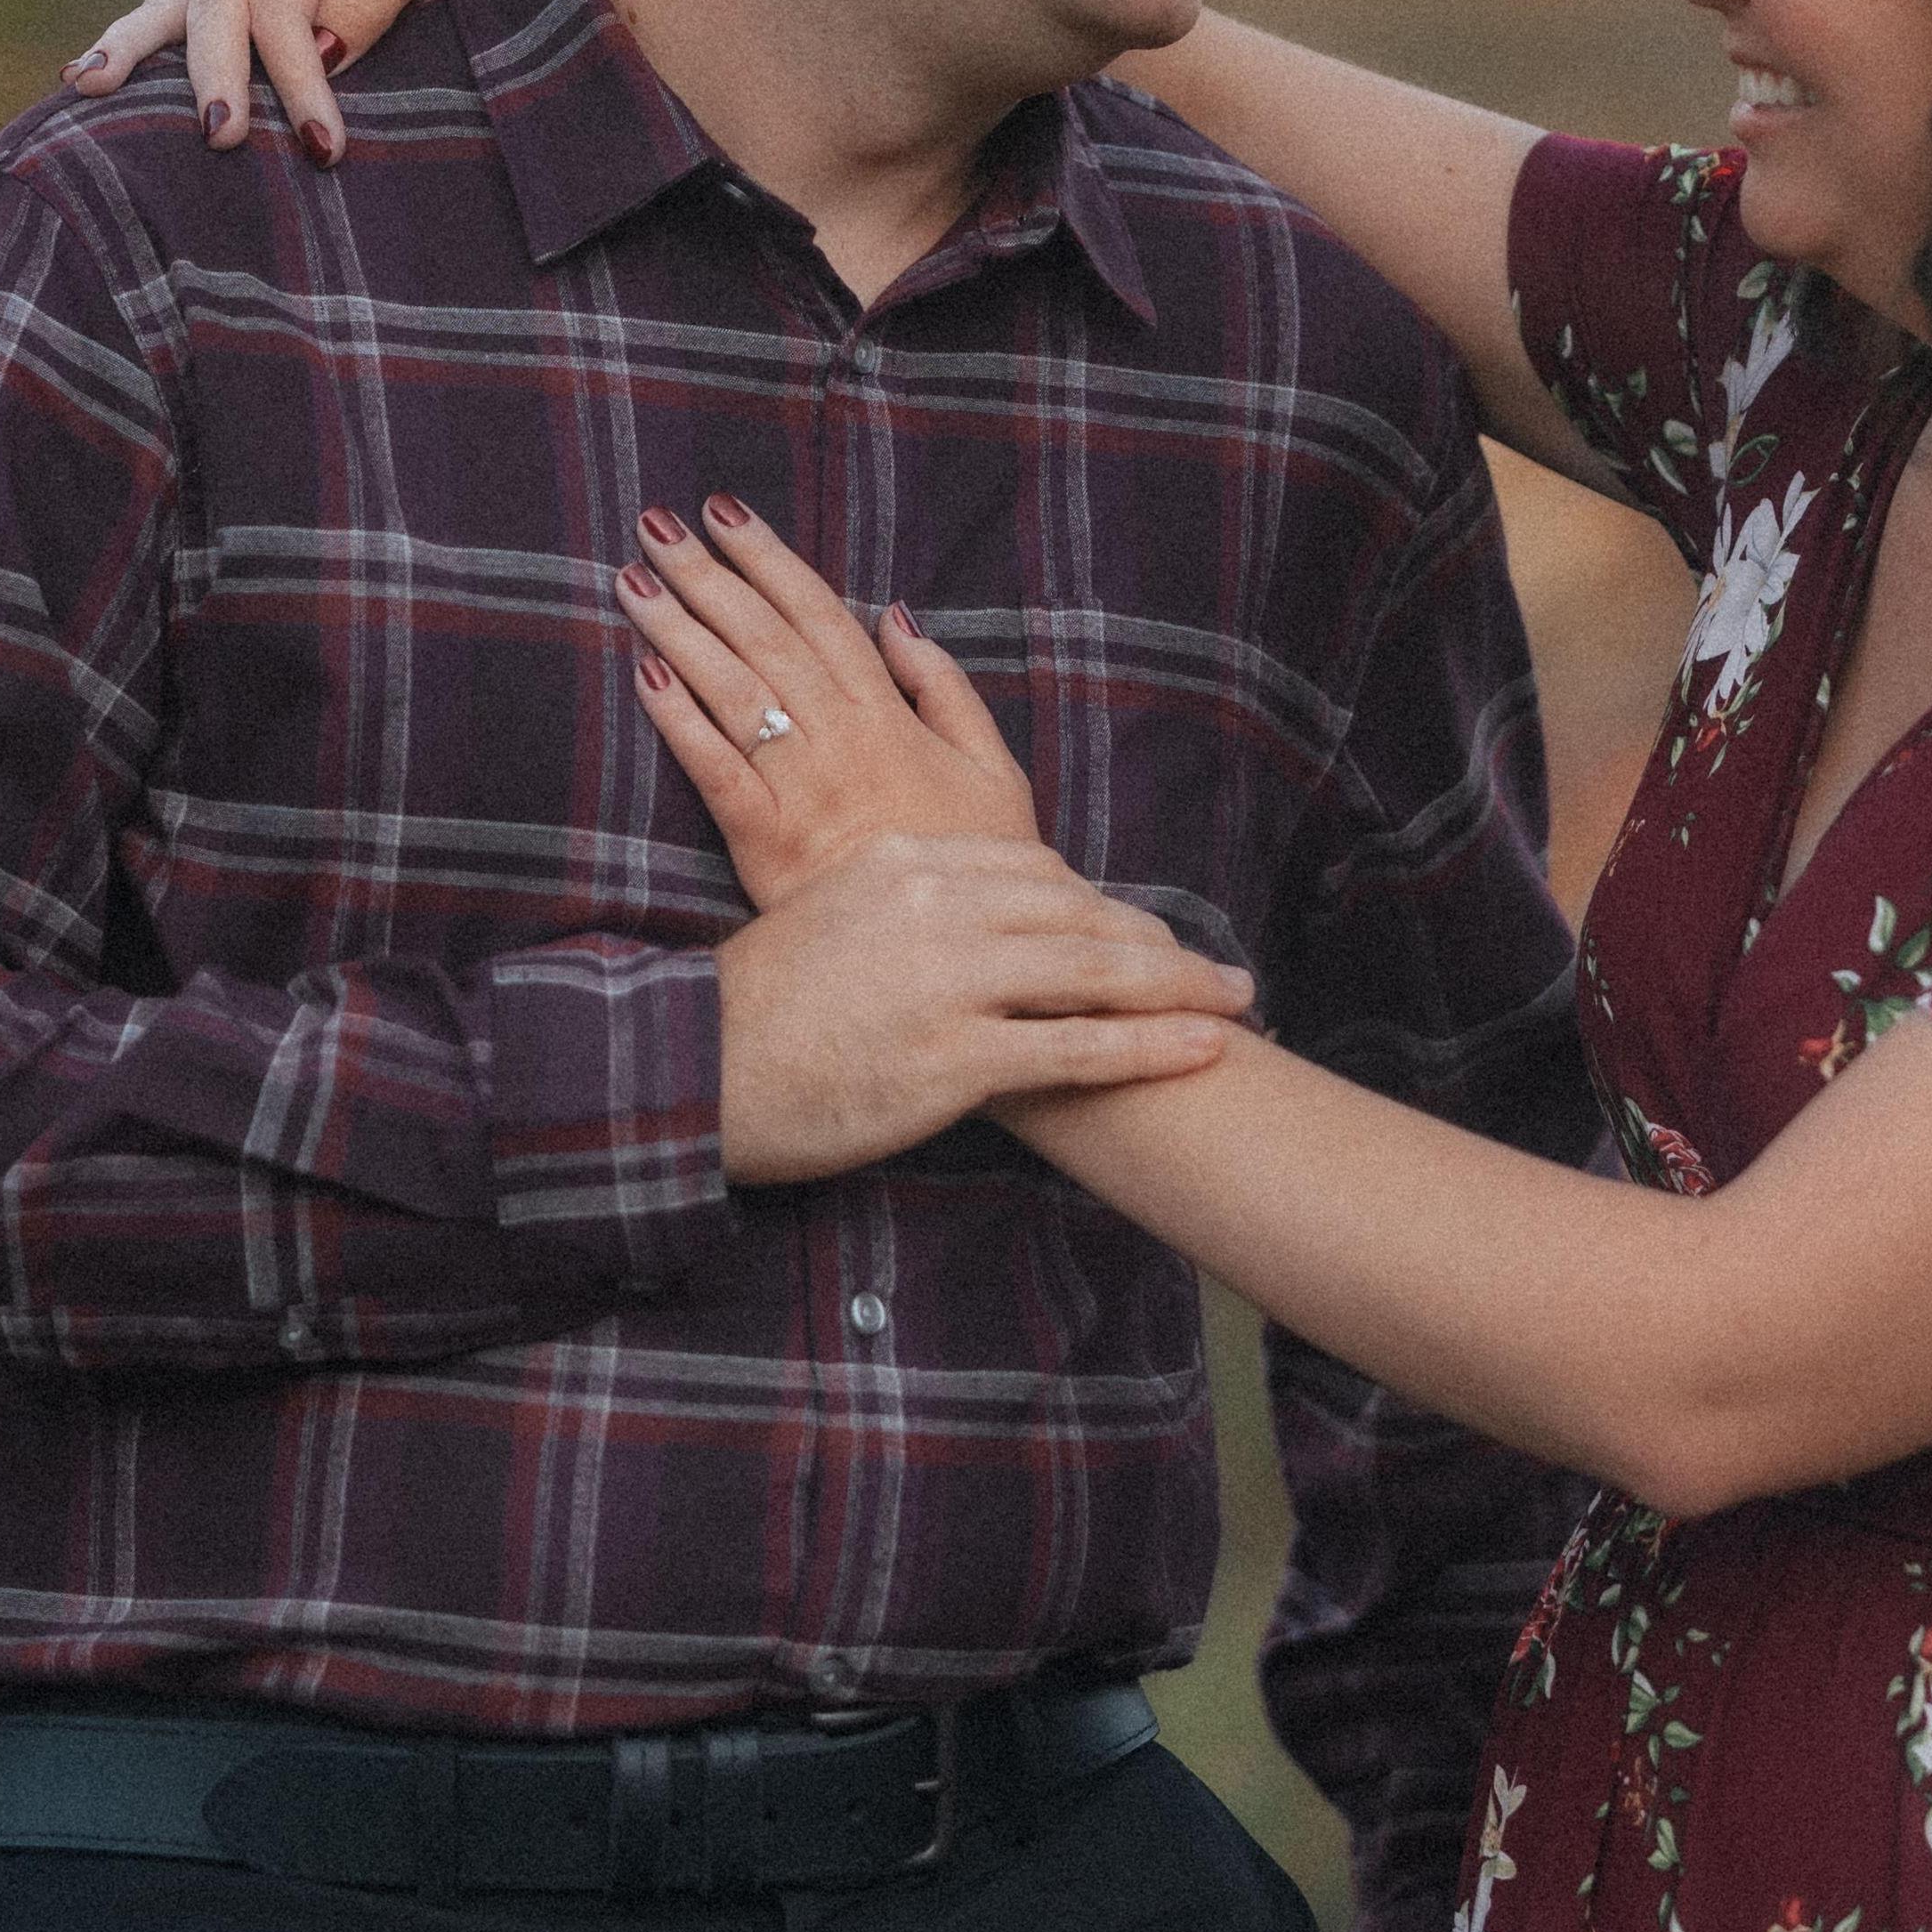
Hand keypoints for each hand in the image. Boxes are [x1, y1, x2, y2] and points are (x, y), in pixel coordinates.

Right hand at [64, 0, 529, 162]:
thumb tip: (321, 51)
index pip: (285, 19)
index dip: (302, 85)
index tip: (324, 147)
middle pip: (216, 19)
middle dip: (214, 80)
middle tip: (220, 137)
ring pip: (167, 13)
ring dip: (129, 52)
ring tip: (86, 86)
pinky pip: (166, 20)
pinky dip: (128, 46)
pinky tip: (81, 79)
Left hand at [619, 499, 1039, 910]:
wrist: (961, 960)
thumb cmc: (976, 866)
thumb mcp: (994, 769)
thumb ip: (944, 689)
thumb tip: (895, 616)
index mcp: (889, 717)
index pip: (819, 615)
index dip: (768, 559)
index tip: (724, 514)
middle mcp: (840, 739)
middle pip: (763, 638)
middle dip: (707, 575)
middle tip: (655, 524)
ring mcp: (801, 789)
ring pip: (732, 690)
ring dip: (679, 629)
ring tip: (633, 580)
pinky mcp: (766, 843)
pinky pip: (715, 770)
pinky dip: (678, 720)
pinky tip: (642, 675)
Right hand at [715, 835, 1253, 1185]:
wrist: (696, 1071)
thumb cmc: (760, 1008)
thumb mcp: (831, 910)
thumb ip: (908, 897)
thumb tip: (968, 914)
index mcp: (910, 860)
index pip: (1035, 871)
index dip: (1101, 906)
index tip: (1144, 934)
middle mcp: (940, 905)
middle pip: (1081, 913)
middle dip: (1161, 945)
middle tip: (1218, 968)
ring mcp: (952, 981)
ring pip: (1095, 972)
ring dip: (1181, 989)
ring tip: (1236, 1003)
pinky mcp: (957, 1057)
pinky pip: (1079, 1048)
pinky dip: (1152, 1047)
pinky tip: (1204, 1049)